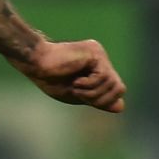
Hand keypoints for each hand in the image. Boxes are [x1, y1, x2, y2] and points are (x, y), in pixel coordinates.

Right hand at [8, 39, 125, 112]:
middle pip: (119, 89)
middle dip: (100, 98)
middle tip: (79, 93)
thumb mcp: (78, 95)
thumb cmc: (51, 79)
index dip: (104, 101)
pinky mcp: (95, 52)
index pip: (116, 91)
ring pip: (115, 85)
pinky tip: (76, 81)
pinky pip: (104, 77)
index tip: (83, 98)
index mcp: (97, 69)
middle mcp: (101, 59)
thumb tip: (121, 106)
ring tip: (75, 86)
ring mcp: (99, 54)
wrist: (36, 64)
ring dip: (93, 93)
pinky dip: (90, 85)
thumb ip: (98, 99)